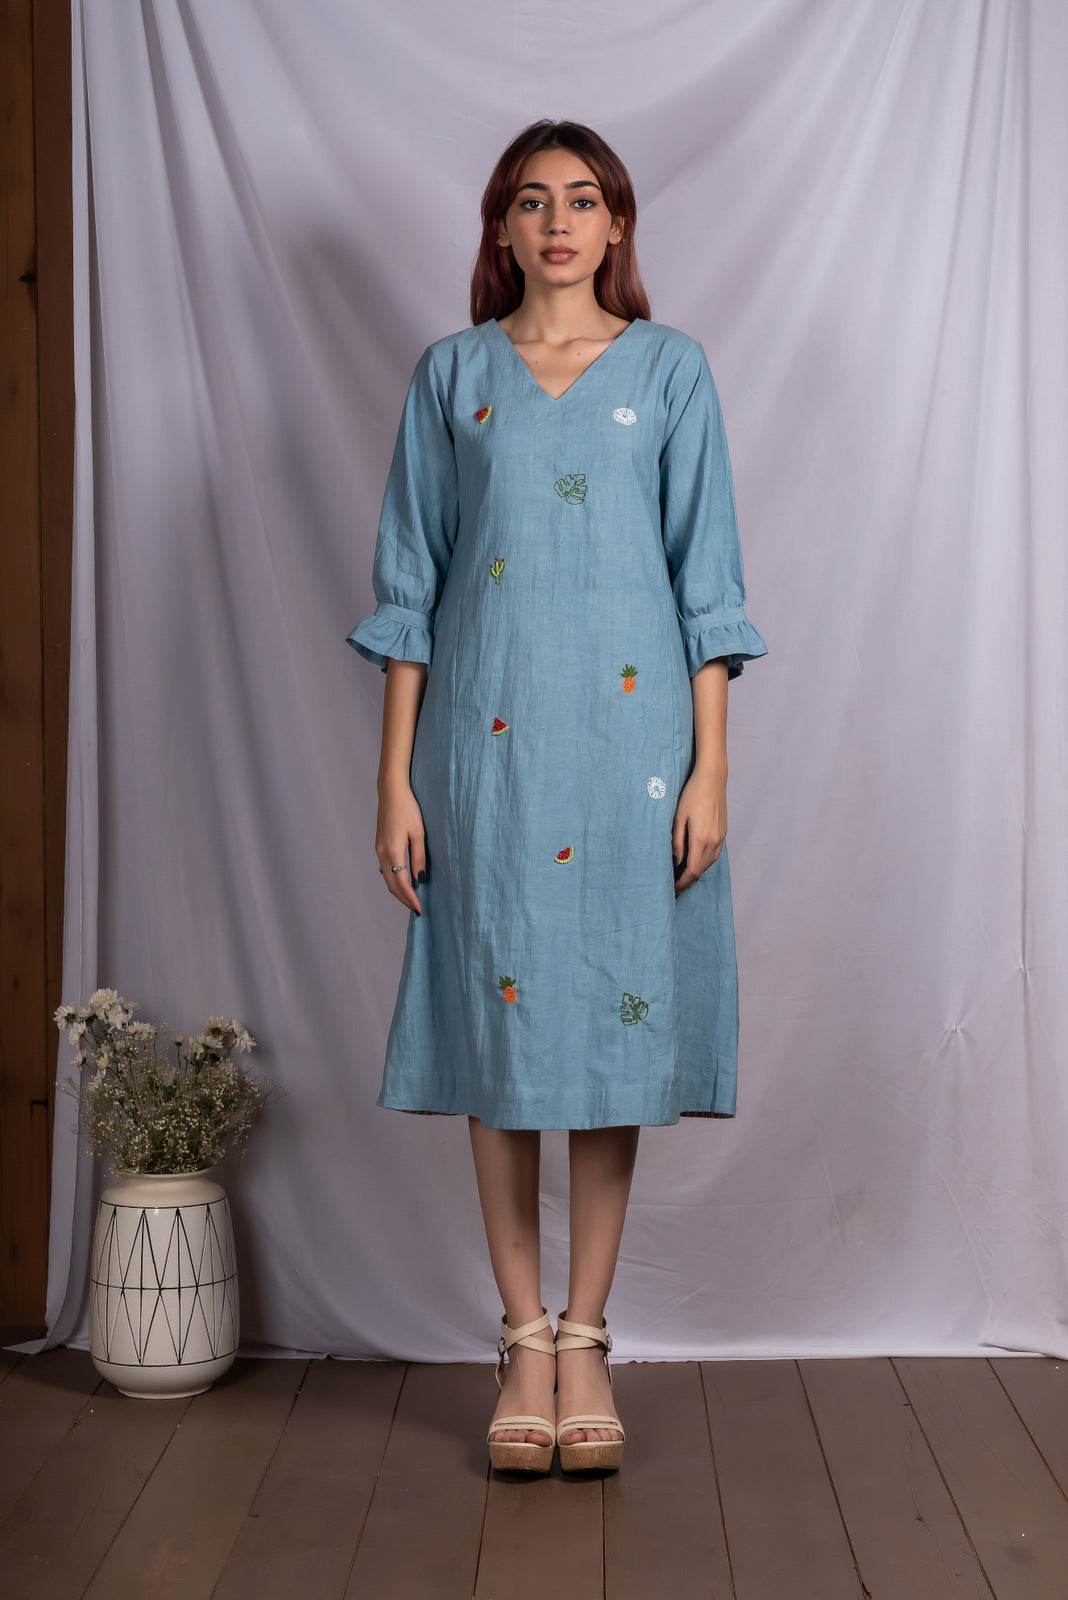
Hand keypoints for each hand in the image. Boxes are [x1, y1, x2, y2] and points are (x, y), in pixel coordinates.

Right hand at [375, 778, 426, 913]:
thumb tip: (420, 879)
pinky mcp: (379, 844)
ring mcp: (379, 849)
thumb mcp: (418, 833)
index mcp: (393, 851)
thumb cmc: (408, 808)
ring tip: (411, 899)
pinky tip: (403, 881)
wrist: (391, 791)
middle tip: (416, 909)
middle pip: (391, 884)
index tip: (419, 910)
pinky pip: (385, 869)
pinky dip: (393, 879)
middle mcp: (382, 853)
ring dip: (398, 890)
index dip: (410, 898)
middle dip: (404, 898)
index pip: (401, 883)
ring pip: (387, 877)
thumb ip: (419, 857)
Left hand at [671, 765, 725, 894]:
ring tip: (682, 877)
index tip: (672, 889)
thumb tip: (676, 862)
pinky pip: (714, 855)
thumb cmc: (692, 795)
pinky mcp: (723, 833)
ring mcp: (721, 837)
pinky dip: (704, 862)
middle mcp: (714, 841)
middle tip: (674, 887)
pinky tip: (695, 862)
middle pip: (701, 870)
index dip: (682, 883)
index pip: (692, 871)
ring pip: (708, 864)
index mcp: (701, 839)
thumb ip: (677, 842)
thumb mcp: (678, 818)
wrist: (712, 778)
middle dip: (688, 881)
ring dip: (696, 872)